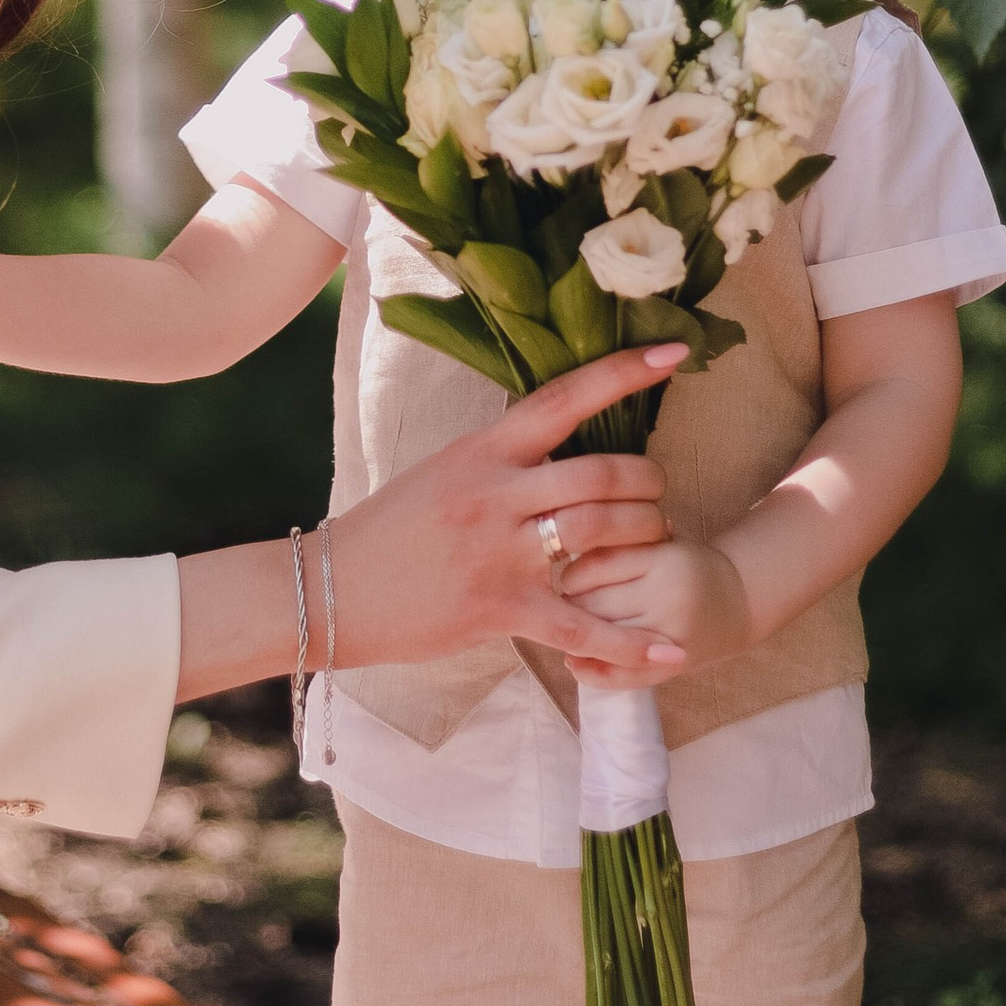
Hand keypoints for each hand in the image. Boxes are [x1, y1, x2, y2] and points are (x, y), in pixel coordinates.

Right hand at [327, 342, 690, 680]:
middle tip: (659, 495)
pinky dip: (630, 643)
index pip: (564, 398)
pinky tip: (669, 651)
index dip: (623, 373)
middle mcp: (495, 492)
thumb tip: (553, 445)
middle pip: (601, 473)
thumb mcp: (442, 472)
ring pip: (599, 532)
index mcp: (482, 450)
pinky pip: (580, 626)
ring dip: (645, 535)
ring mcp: (499, 551)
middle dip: (648, 482)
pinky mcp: (501, 608)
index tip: (676, 353)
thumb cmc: (387, 532)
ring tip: (659, 541)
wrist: (329, 590)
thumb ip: (499, 460)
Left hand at [557, 536, 750, 689]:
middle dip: (570, 606)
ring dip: (577, 635)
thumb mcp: (661, 539)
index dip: (571, 574)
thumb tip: (561, 545)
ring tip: (569, 626)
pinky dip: (591, 672)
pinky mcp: (671, 668)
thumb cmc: (688, 563)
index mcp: (663, 559)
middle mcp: (667, 597)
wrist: (740, 600)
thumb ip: (619, 539)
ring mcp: (669, 636)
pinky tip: (575, 661)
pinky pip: (620, 677)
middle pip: (593, 605)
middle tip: (563, 604)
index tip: (566, 576)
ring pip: (602, 640)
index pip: (595, 567)